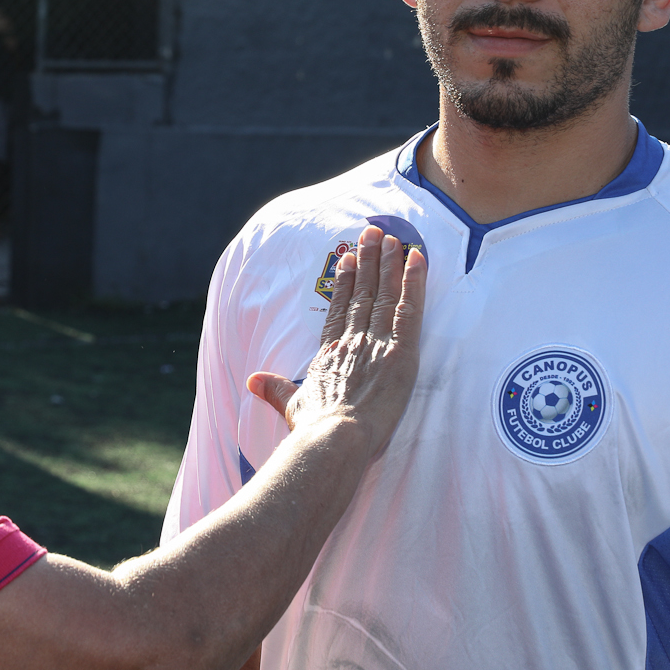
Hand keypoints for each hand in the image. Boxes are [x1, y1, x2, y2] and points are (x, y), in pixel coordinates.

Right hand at [248, 225, 425, 456]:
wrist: (334, 436)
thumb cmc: (315, 428)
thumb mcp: (292, 405)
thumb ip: (275, 389)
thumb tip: (252, 382)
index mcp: (330, 351)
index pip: (340, 309)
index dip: (345, 283)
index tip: (348, 260)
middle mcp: (353, 339)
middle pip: (363, 293)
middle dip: (368, 261)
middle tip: (371, 233)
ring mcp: (377, 342)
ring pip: (385, 294)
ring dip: (388, 263)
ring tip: (390, 238)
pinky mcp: (401, 351)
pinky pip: (410, 309)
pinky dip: (414, 282)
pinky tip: (417, 259)